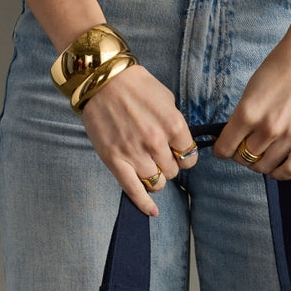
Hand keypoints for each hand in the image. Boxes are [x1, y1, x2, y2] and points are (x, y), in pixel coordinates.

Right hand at [78, 63, 198, 215]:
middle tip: (157, 154)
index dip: (183, 156)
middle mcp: (156, 143)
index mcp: (173, 126)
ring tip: (148, 166)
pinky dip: (145, 204)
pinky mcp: (115, 161)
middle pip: (173, 171)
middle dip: (168, 165)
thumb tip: (179, 143)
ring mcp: (135, 154)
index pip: (189, 158)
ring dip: (156, 177)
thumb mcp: (166, 98)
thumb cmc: (134, 84)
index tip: (177, 153)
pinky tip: (152, 211)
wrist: (101, 79)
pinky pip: (134, 191)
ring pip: (157, 183)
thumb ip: (174, 123)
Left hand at [211, 32, 290, 177]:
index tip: (224, 148)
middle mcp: (267, 127)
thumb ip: (242, 116)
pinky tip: (276, 166)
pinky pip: (290, 170)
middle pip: (244, 158)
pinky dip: (279, 173)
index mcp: (248, 112)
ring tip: (262, 153)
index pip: (225, 148)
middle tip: (246, 147)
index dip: (222, 150)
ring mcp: (289, 135)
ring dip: (259, 163)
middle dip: (241, 154)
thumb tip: (232, 138)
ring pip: (264, 166)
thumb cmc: (281, 66)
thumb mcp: (251, 89)